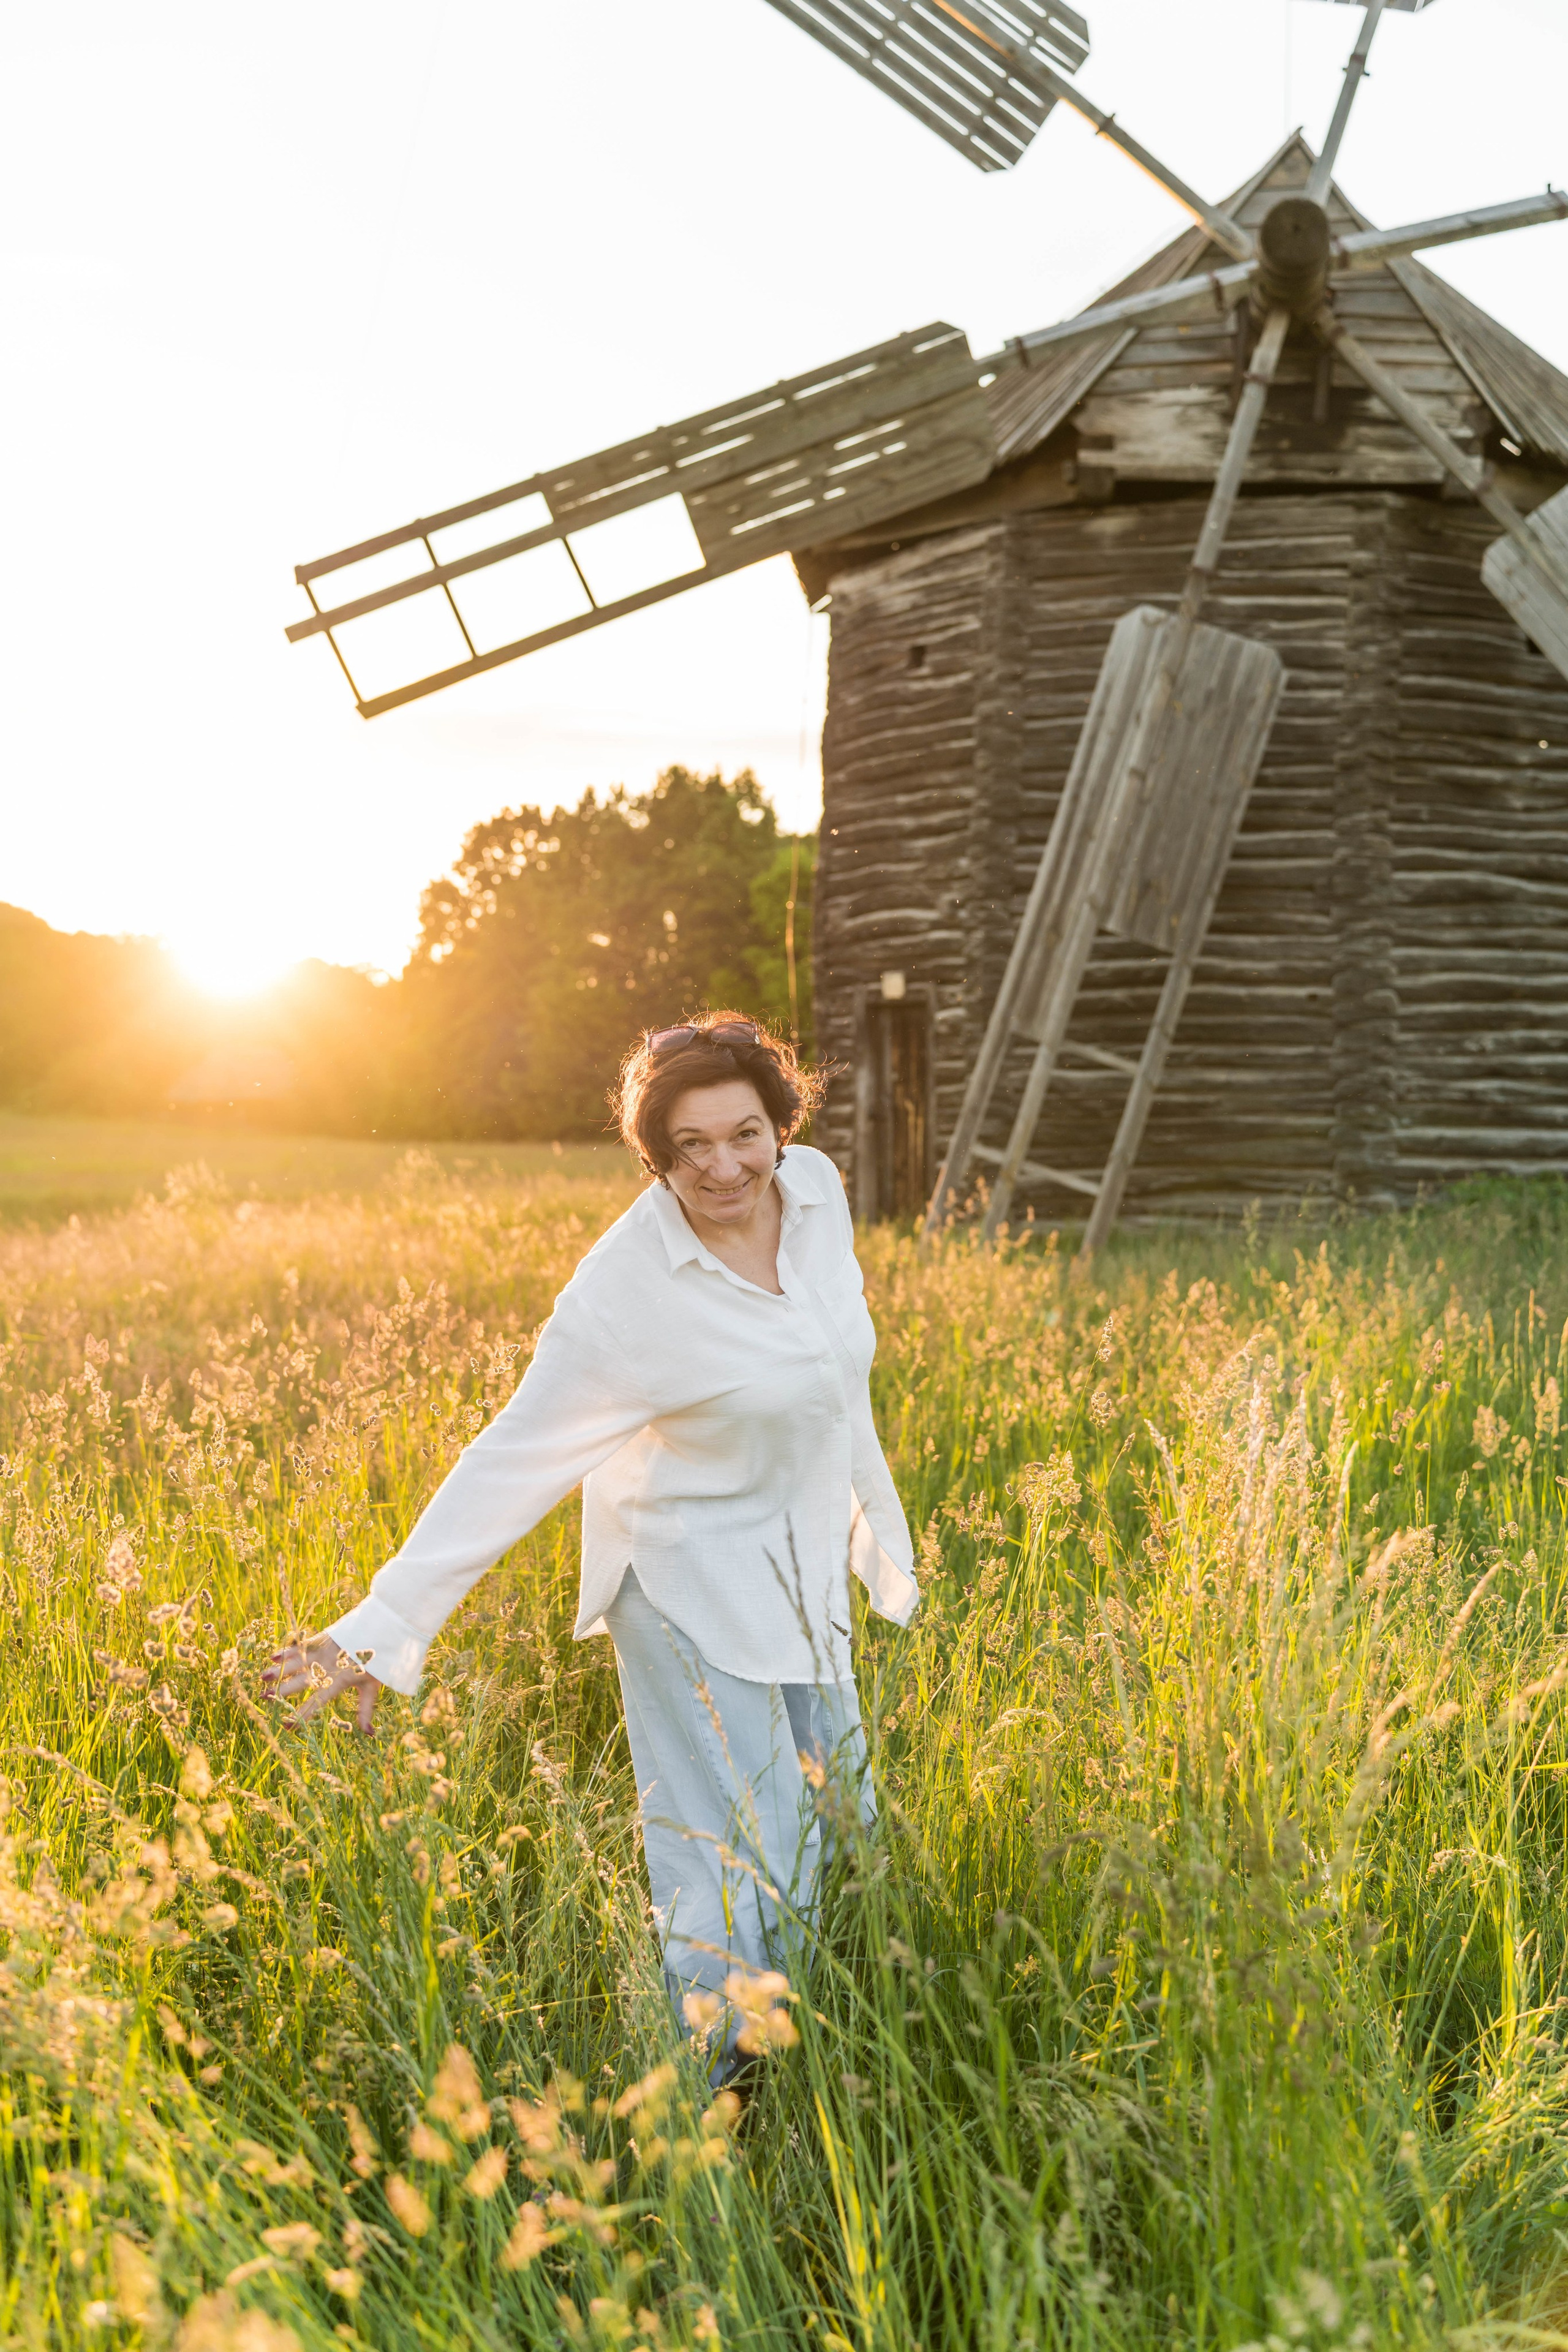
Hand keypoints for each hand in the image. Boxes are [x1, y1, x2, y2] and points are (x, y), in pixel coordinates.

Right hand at [261, 1633, 381, 1731]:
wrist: (380, 1629)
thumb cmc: (377, 1661)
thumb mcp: (372, 1687)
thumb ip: (366, 1710)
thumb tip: (369, 1734)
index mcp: (339, 1681)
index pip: (317, 1702)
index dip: (301, 1714)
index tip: (287, 1726)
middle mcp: (327, 1667)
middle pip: (301, 1681)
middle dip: (282, 1690)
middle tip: (265, 1698)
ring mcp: (323, 1652)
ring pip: (297, 1662)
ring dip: (280, 1670)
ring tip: (263, 1677)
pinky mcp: (322, 1639)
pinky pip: (302, 1646)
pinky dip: (288, 1651)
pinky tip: (273, 1656)